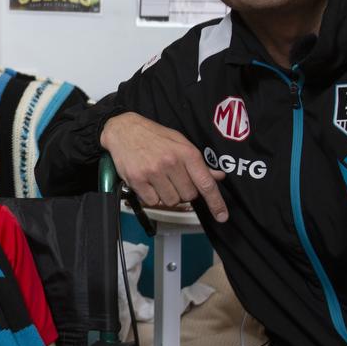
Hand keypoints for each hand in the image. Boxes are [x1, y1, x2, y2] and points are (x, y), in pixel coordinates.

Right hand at [100, 112, 227, 221]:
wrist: (124, 129)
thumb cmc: (153, 136)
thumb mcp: (180, 143)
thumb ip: (198, 162)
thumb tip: (217, 176)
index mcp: (186, 152)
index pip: (206, 183)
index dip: (216, 202)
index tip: (222, 216)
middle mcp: (171, 162)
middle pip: (188, 196)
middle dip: (183, 191)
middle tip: (173, 178)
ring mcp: (153, 172)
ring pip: (171, 201)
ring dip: (167, 195)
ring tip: (159, 179)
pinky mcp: (137, 180)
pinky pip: (153, 202)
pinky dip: (152, 196)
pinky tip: (148, 182)